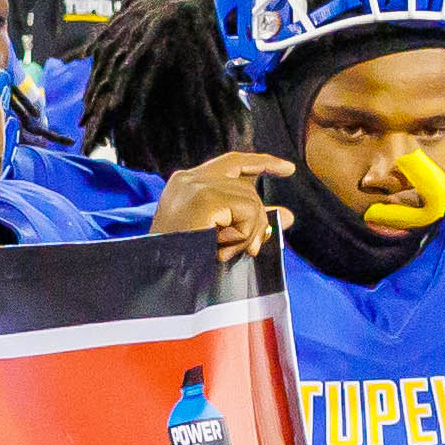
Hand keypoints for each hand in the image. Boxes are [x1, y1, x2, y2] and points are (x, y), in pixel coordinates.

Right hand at [152, 148, 285, 265]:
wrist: (156, 282)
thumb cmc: (182, 264)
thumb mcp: (218, 236)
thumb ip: (249, 221)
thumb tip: (289, 216)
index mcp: (185, 184)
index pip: (232, 162)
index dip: (262, 163)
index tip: (288, 170)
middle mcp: (188, 179)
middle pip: (247, 186)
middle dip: (257, 218)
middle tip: (251, 249)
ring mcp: (195, 187)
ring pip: (251, 200)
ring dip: (248, 233)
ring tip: (227, 252)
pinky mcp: (205, 200)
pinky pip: (248, 211)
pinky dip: (245, 235)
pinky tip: (225, 249)